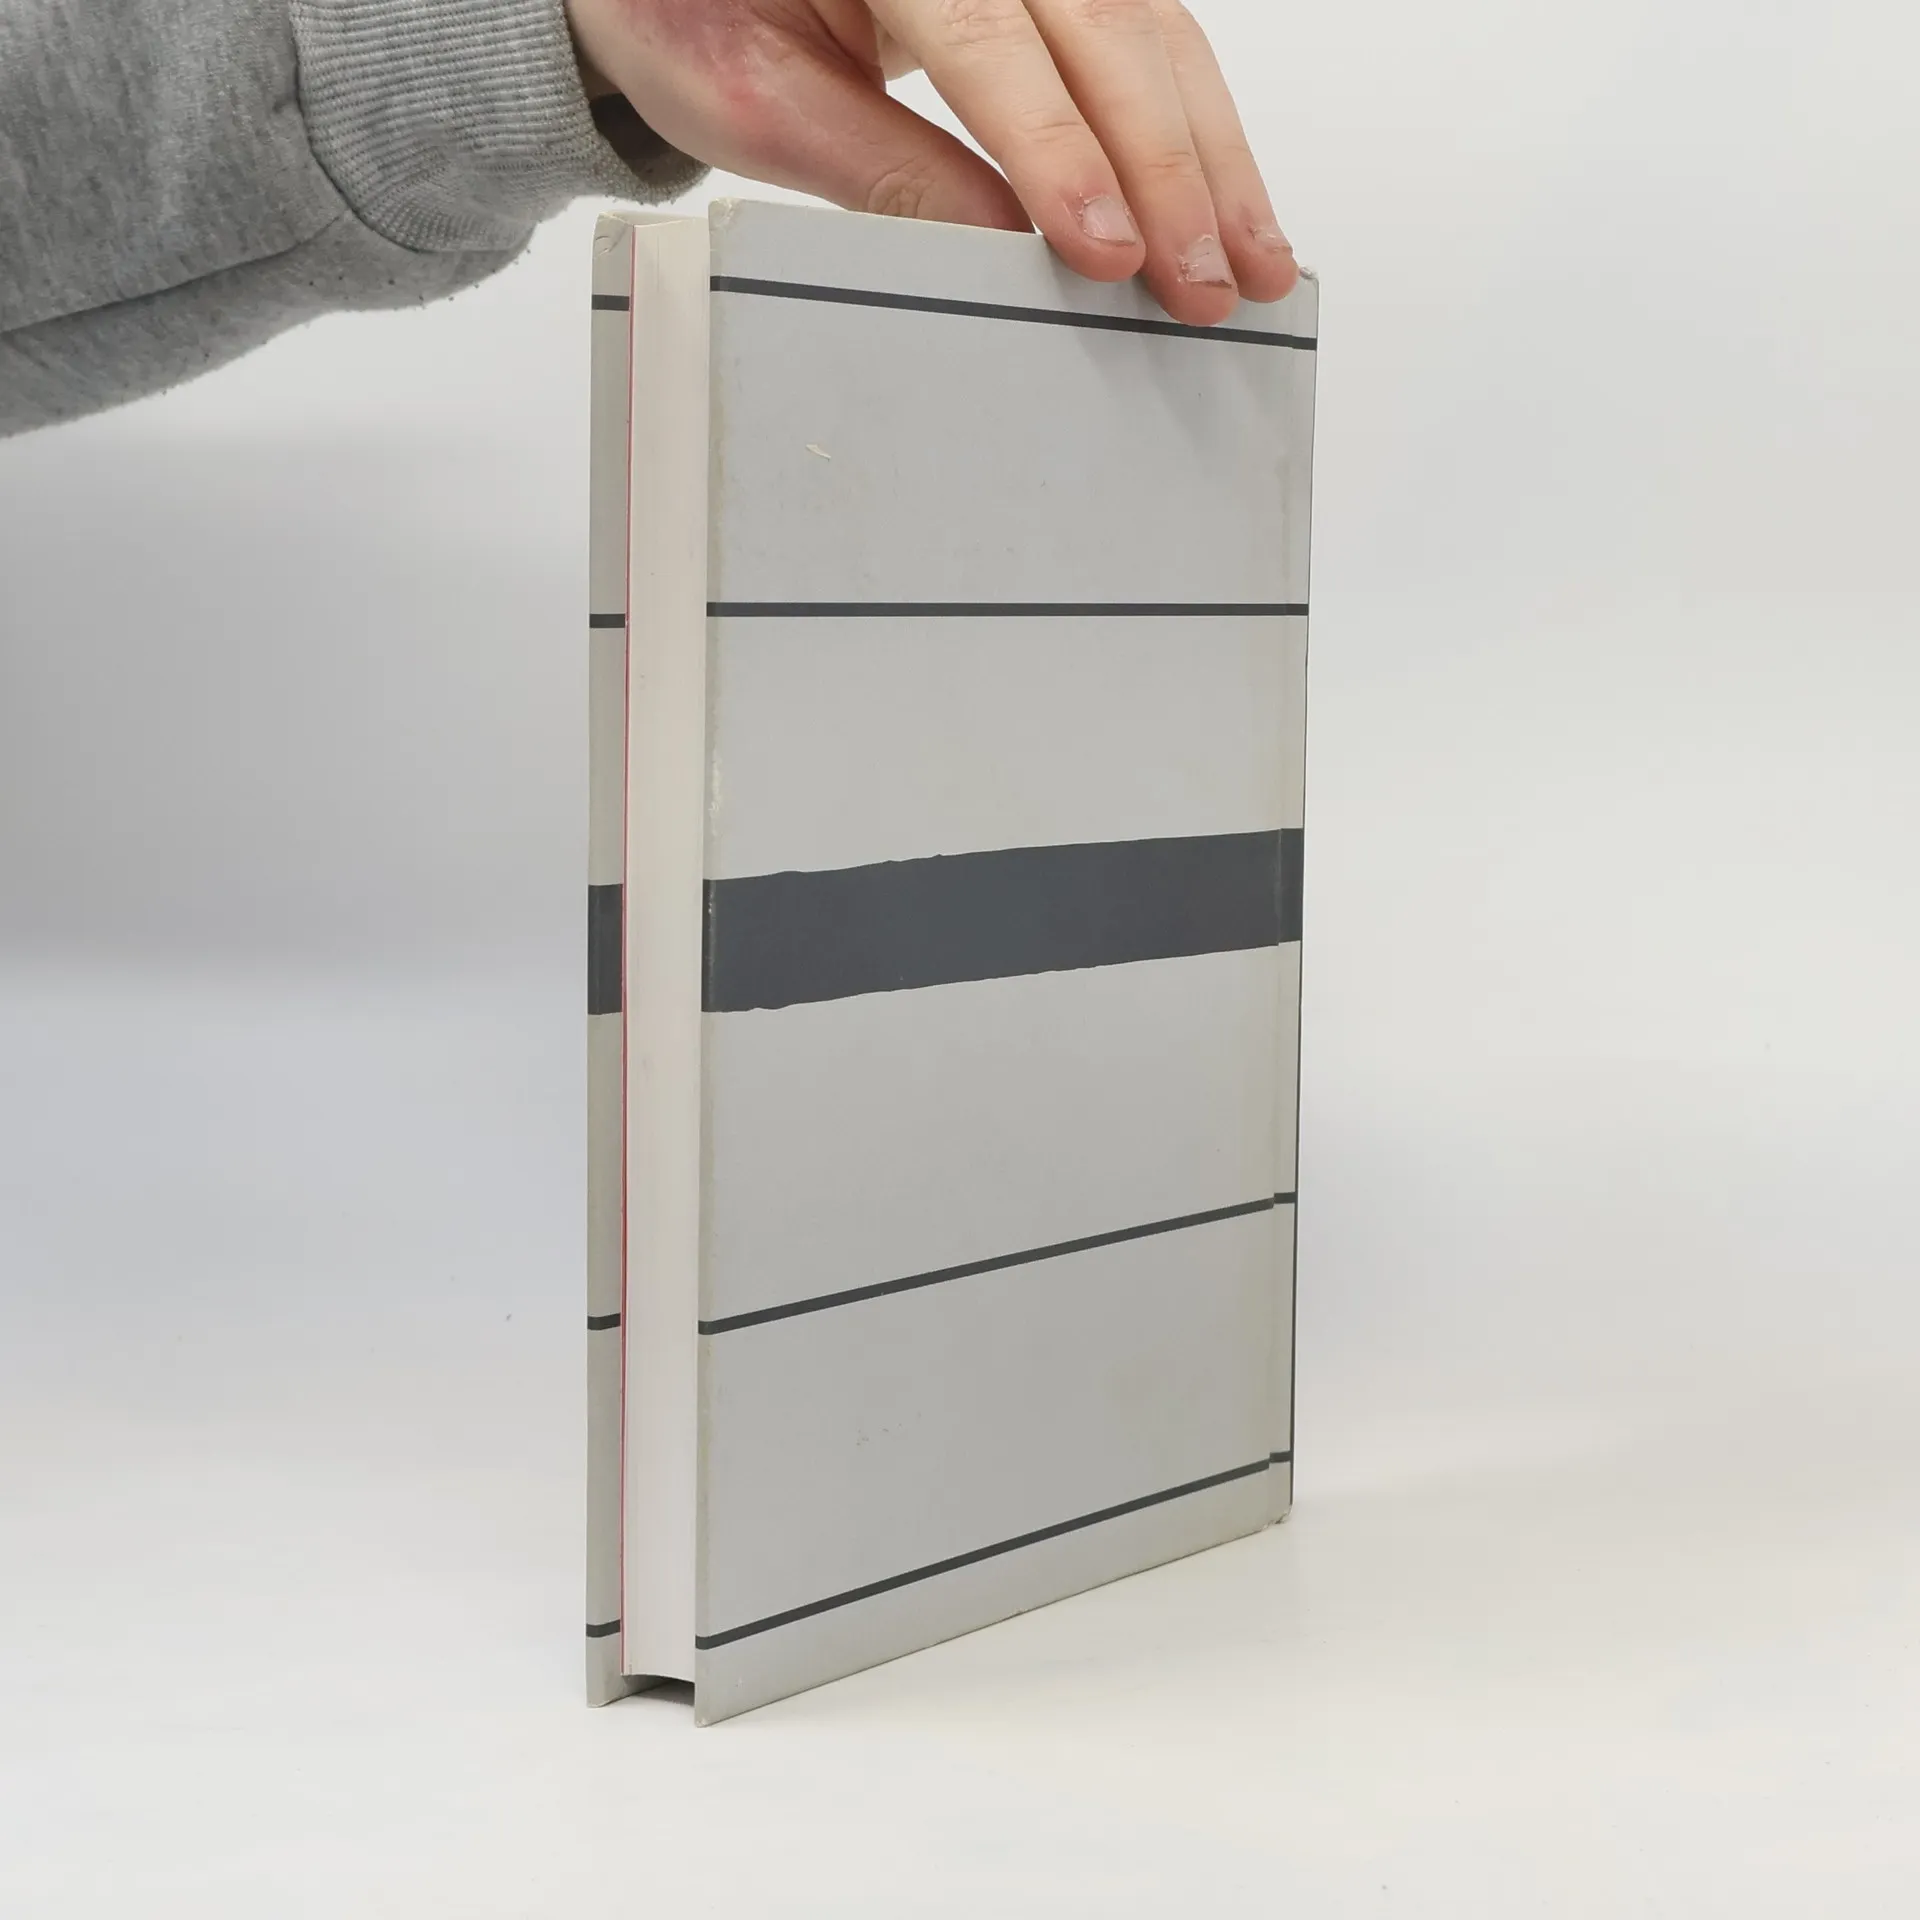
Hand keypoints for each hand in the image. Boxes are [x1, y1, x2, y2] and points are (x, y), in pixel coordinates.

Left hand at [567, 0, 1296, 326]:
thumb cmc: (692, 12)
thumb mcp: (751, 101)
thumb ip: (880, 169)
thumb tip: (1004, 252)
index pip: (987, 38)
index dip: (1057, 150)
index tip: (1107, 250)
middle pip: (1103, 26)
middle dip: (1168, 168)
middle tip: (1207, 285)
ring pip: (1150, 26)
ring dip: (1212, 154)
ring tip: (1252, 262)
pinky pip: (1147, 33)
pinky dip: (1197, 126)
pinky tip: (1233, 202)